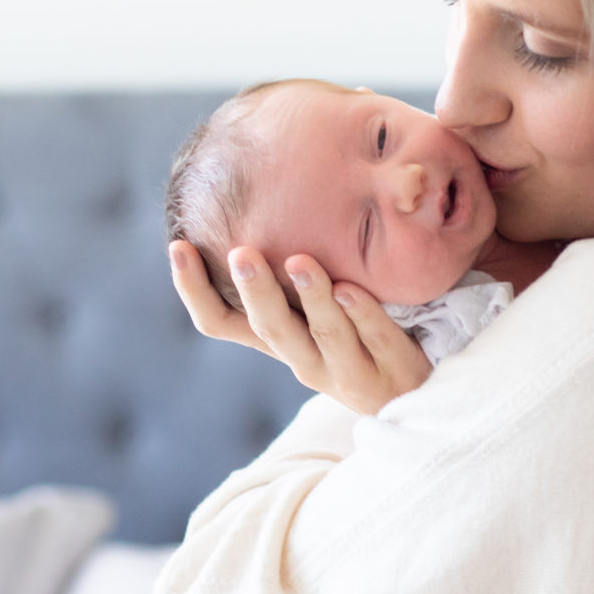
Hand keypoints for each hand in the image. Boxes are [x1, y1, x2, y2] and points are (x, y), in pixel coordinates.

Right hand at [168, 241, 431, 415]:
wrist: (415, 395)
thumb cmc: (354, 338)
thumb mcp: (311, 312)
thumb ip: (286, 276)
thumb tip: (255, 198)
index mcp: (278, 342)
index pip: (221, 323)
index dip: (194, 291)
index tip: (178, 247)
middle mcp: (305, 361)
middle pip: (271, 329)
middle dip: (255, 291)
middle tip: (242, 253)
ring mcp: (349, 371)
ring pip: (325, 335)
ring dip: (310, 298)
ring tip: (300, 262)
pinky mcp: (394, 373)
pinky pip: (378, 339)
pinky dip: (363, 315)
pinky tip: (352, 289)